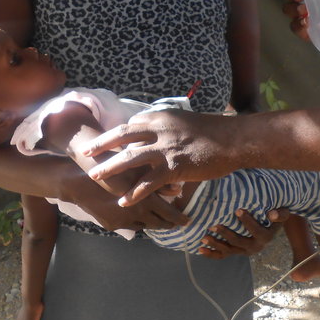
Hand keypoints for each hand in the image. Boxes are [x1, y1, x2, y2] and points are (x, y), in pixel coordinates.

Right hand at [66, 181, 188, 229]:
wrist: (78, 179)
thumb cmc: (110, 166)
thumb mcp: (137, 170)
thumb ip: (157, 181)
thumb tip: (178, 189)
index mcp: (145, 200)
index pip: (169, 215)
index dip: (179, 219)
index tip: (188, 221)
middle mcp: (136, 215)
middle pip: (158, 224)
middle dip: (168, 223)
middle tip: (177, 222)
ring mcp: (122, 222)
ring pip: (144, 226)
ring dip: (152, 222)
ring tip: (160, 219)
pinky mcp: (110, 225)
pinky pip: (129, 225)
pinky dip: (136, 221)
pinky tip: (139, 215)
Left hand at [83, 109, 234, 205]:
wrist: (234, 139)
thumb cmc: (215, 132)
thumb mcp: (187, 122)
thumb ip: (171, 128)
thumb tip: (164, 135)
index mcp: (162, 117)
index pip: (133, 124)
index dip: (117, 134)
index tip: (106, 140)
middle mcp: (159, 130)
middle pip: (122, 136)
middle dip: (101, 144)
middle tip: (85, 152)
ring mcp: (165, 148)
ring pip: (129, 158)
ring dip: (110, 168)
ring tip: (95, 177)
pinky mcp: (174, 167)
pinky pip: (148, 182)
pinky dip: (134, 193)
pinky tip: (124, 202)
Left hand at [198, 208, 290, 258]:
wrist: (271, 224)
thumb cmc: (275, 215)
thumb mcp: (283, 213)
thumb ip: (280, 214)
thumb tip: (272, 214)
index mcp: (265, 238)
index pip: (256, 231)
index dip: (247, 222)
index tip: (237, 210)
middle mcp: (254, 247)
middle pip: (238, 242)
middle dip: (225, 234)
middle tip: (214, 225)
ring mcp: (244, 251)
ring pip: (228, 250)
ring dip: (215, 244)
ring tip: (204, 238)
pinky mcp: (236, 251)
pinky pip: (223, 255)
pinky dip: (211, 254)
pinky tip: (200, 250)